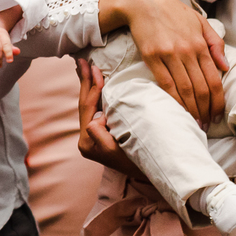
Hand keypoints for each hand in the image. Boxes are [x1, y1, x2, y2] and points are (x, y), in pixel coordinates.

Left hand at [74, 60, 144, 179]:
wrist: (153, 173)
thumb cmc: (138, 162)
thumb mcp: (115, 151)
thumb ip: (99, 134)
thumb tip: (95, 118)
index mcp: (87, 141)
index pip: (88, 108)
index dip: (93, 88)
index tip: (96, 69)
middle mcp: (85, 139)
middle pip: (85, 104)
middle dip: (85, 81)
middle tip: (81, 61)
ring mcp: (91, 136)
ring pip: (88, 105)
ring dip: (88, 85)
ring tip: (83, 67)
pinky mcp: (99, 133)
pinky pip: (94, 109)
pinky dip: (94, 93)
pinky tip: (92, 83)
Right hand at [102, 0, 228, 126]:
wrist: (142, 1)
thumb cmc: (171, 10)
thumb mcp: (199, 21)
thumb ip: (215, 43)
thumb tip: (226, 66)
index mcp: (200, 44)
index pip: (214, 79)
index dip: (218, 101)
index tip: (218, 114)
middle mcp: (187, 51)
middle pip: (201, 88)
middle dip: (206, 110)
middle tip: (206, 123)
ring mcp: (169, 54)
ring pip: (185, 89)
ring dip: (191, 109)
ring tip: (194, 122)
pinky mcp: (151, 57)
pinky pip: (165, 84)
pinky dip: (174, 100)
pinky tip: (178, 110)